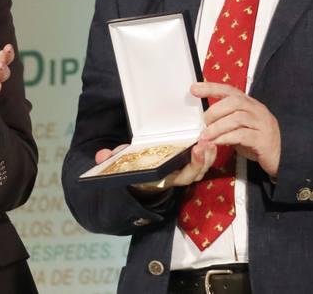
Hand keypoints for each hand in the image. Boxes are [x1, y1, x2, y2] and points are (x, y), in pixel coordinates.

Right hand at [100, 142, 218, 195]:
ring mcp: (185, 169)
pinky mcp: (189, 159)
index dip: (192, 165)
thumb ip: (112, 160)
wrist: (137, 174)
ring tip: (210, 137)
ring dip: (209, 153)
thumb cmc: (132, 167)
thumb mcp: (122, 164)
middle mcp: (178, 176)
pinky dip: (207, 149)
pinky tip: (209, 135)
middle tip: (206, 141)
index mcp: (165, 178)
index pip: (183, 176)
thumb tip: (101, 156)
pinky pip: (202, 158)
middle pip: (197, 172)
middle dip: (203, 158)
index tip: (195, 149)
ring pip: (203, 166)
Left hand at [195, 82, 280, 177]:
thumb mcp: (242, 128)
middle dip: (215, 110)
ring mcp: (262, 124)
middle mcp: (257, 110)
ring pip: (237, 118)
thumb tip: (206, 122)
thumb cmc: (259, 141)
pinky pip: (242, 135)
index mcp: (250, 105)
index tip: (194, 88)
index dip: (211, 88)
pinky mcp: (263, 140)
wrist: (284, 156)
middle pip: (234, 101)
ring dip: (217, 127)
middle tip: (204, 122)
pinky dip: (226, 138)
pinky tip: (217, 143)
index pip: (230, 90)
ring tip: (206, 136)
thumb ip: (227, 122)